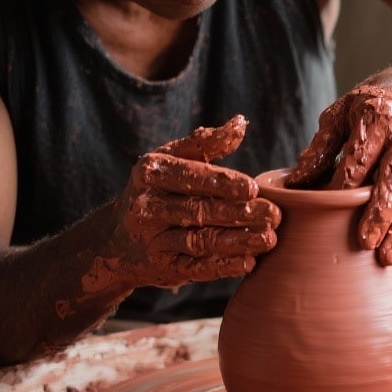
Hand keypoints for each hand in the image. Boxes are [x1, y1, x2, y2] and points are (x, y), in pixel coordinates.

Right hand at [79, 116, 280, 299]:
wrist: (119, 238)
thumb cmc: (158, 189)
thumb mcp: (172, 159)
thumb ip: (206, 143)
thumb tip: (239, 123)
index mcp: (151, 172)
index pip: (190, 177)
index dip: (223, 183)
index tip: (253, 188)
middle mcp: (146, 207)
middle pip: (198, 210)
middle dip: (239, 213)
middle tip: (272, 214)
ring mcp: (153, 240)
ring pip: (200, 241)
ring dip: (237, 241)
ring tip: (268, 238)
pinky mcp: (163, 268)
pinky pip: (195, 268)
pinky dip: (223, 266)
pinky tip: (248, 262)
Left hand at [288, 85, 391, 265]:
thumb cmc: (376, 103)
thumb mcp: (343, 112)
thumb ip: (322, 146)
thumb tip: (296, 182)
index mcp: (377, 116)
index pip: (358, 158)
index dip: (341, 187)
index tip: (324, 212)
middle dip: (380, 213)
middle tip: (366, 243)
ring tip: (388, 257)